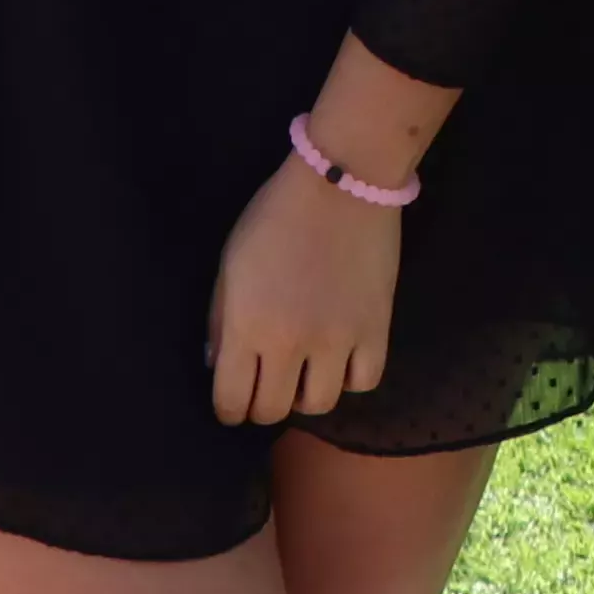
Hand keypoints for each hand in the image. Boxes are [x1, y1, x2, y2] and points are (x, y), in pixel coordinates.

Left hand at [207, 154, 400, 428]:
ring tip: (305, 370)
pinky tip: (340, 358)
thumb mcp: (230, 262)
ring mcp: (338, 340)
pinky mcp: (376, 329)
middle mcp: (290, 343)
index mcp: (248, 326)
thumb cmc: (276, 215)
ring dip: (305, 394)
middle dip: (263, 404)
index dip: (228, 409)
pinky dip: (349, 378)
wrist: (343, 182)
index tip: (234, 398)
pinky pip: (363, 382)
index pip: (231, 402)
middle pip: (272, 411)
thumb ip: (219, 319)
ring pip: (319, 406)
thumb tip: (217, 365)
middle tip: (267, 382)